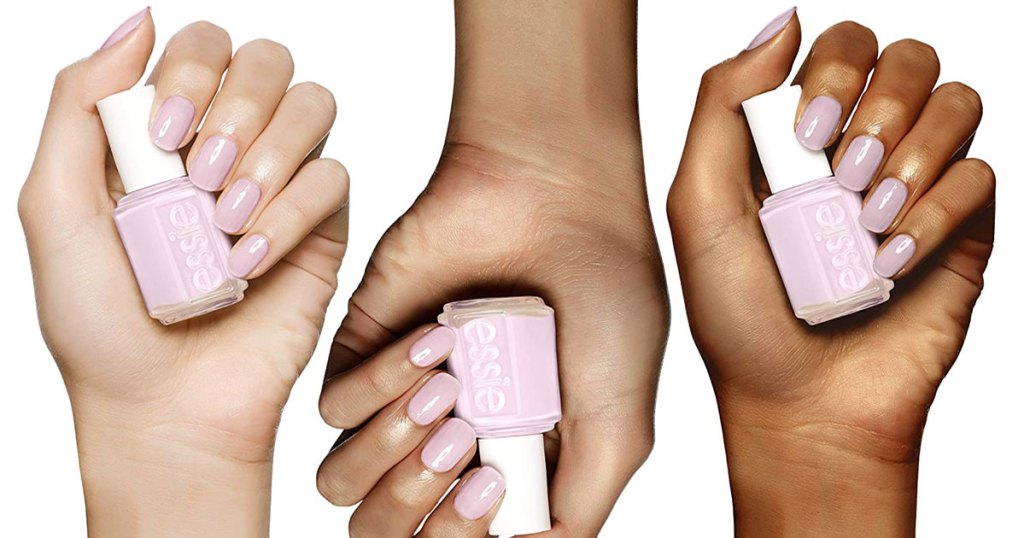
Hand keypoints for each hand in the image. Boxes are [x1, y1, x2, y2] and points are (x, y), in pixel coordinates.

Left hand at [18, 10, 347, 534]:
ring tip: (229, 219)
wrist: (163, 406)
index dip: (193, 73)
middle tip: (203, 176)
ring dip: (272, 155)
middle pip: (268, 60)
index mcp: (165, 131)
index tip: (165, 142)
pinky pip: (335, 178)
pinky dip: (294, 212)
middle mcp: (229, 146)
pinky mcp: (324, 227)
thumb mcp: (53, 205)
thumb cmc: (101, 323)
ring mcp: (281, 184)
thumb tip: (140, 22)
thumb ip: (78, 103)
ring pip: (315, 105)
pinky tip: (252, 259)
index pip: (202, 46)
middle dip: (240, 107)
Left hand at [317, 2, 667, 535]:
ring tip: (449, 396)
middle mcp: (453, 438)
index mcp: (512, 465)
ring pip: (348, 480)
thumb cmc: (605, 293)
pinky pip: (333, 407)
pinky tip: (431, 344)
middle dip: (423, 506)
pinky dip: (378, 390)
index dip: (463, 534)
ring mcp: (405, 396)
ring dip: (392, 454)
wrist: (559, 192)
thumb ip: (581, 502)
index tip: (494, 491)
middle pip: (390, 526)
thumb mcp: (619, 417)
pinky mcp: (364, 347)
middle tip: (466, 445)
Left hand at [668, 10, 992, 535]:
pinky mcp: (960, 232)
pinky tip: (895, 256)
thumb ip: (722, 105)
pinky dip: (938, 211)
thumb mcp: (698, 205)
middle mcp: (859, 150)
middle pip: (908, 59)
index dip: (834, 71)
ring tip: (869, 217)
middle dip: (883, 104)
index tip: (806, 137)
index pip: (840, 48)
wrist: (798, 406)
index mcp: (796, 137)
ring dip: (914, 152)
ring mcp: (913, 188)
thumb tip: (785, 21)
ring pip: (958, 103)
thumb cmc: (738, 316)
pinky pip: (982, 175)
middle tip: (845, 172)